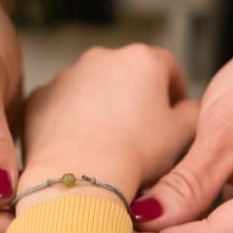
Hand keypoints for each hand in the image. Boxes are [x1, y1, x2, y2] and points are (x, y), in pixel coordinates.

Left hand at [19, 45, 198, 209]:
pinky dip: (70, 121)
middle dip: (133, 99)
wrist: (80, 174)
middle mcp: (102, 57)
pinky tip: (79, 147)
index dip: (173, 91)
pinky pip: (61, 106)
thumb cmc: (135, 154)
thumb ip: (192, 113)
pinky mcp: (40, 97)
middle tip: (139, 134)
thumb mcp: (181, 135)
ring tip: (106, 145)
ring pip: (91, 89)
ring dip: (100, 109)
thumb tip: (189, 108)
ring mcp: (67, 75)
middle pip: (126, 76)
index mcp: (142, 60)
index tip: (173, 114)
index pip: (167, 68)